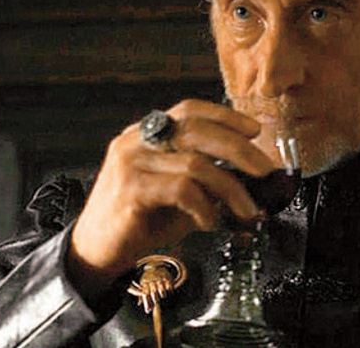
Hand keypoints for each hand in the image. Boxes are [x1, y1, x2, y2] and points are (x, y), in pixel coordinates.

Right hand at [68, 99, 274, 287]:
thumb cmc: (138, 221)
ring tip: (245, 210)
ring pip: (195, 163)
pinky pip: (181, 189)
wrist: (95, 250)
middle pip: (197, 130)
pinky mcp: (130, 189)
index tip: (254, 129)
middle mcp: (136, 140)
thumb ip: (206, 180)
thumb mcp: (178, 194)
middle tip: (264, 171)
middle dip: (239, 150)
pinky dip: (204, 207)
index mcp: (147, 133)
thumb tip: (249, 180)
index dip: (225, 115)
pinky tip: (210, 222)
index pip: (190, 109)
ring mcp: (130, 162)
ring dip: (230, 189)